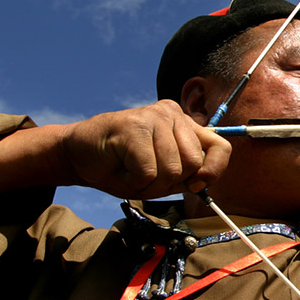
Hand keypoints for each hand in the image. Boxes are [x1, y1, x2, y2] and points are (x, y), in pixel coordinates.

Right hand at [59, 100, 231, 198]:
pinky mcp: (134, 126)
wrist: (78, 156)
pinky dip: (134, 181)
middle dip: (169, 182)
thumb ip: (188, 176)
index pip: (221, 147)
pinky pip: (148, 171)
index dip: (214, 171)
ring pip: (172, 169)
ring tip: (131, 170)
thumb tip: (203, 181)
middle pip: (193, 163)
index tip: (196, 184)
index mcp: (185, 125)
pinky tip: (121, 167)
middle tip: (146, 175)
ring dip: (149, 183)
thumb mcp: (163, 175)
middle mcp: (173, 114)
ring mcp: (154, 117)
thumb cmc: (122, 167)